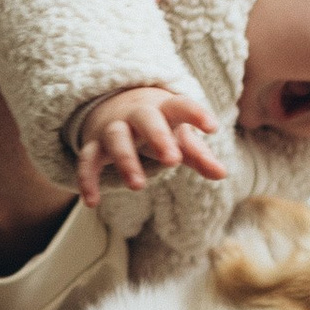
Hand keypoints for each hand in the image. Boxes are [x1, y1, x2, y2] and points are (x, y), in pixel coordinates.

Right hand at [73, 81, 226, 209]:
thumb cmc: (159, 126)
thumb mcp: (180, 137)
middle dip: (158, 137)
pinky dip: (87, 179)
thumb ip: (199, 155)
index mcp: (164, 109)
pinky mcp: (94, 145)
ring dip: (126, 160)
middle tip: (171, 160)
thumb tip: (222, 174)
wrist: (118, 107)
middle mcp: (137, 115)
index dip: (196, 114)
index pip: (182, 106)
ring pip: (116, 138)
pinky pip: (88, 160)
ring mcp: (113, 128)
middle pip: (146, 119)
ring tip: (138, 186)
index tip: (212, 127)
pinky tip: (92, 202)